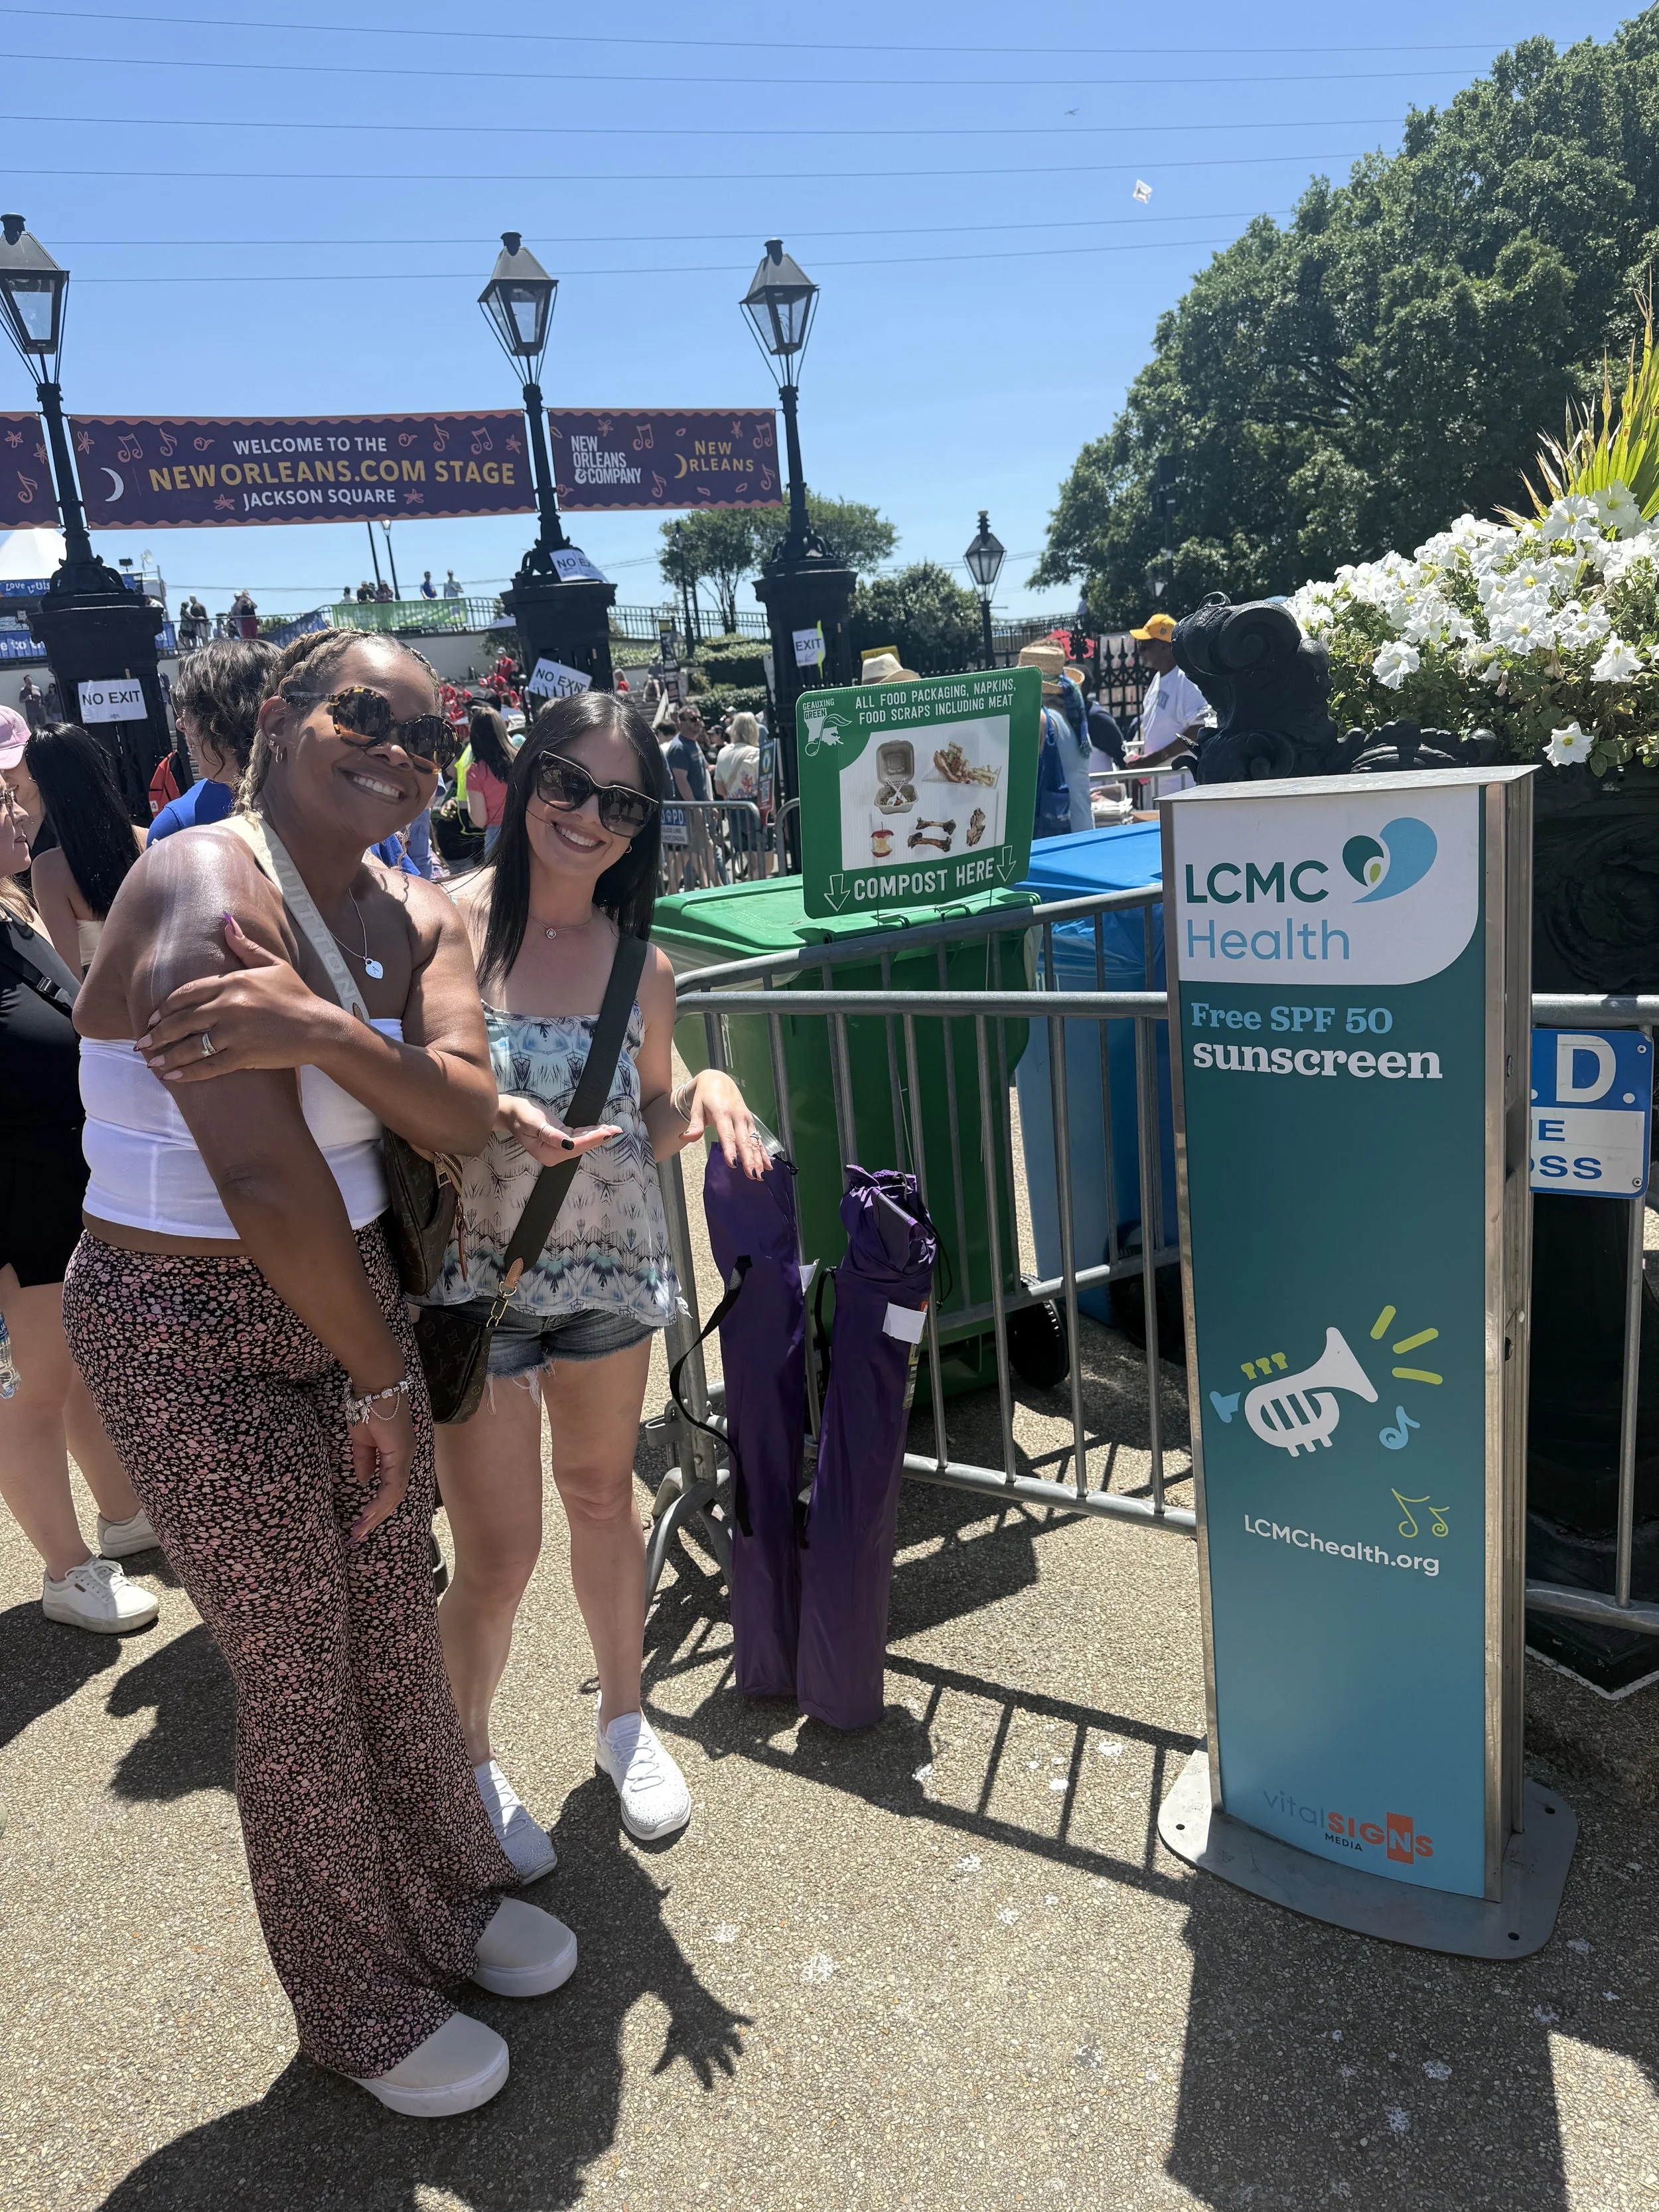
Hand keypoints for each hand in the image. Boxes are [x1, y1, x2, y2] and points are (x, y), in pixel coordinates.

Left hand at [138, 915, 334, 1081]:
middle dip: (157, 1034)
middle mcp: (229, 1006)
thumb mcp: (273, 965)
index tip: (152, 1018)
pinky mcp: (243, 1055)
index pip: (186, 994)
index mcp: (233, 982)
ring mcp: (235, 1032)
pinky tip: (172, 1076)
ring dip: (166, 1056)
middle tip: (142, 1044)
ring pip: (190, 1046)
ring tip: (151, 1063)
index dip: (165, 1008)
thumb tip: (226, 921)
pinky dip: (187, 1073)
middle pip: (181, 1021)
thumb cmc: (297, 996)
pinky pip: (208, 1066)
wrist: (320, 1028)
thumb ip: (245, 946)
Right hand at [347, 1385, 413, 1543]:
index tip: (362, 1521)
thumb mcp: (362, 1440)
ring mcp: (405, 1456)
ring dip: (376, 1514)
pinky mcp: (401, 1454)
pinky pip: (393, 1484)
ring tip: (361, 1529)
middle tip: (359, 1535)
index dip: (378, 1506)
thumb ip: (364, 1461)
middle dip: (376, 1518)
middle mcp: (405, 1458)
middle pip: (394, 1497)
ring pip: (395, 1495)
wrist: (375, 1388)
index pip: (391, 1488)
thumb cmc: (369, 1408)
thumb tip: (364, 1481)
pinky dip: (380, 1501)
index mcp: (397, 1456)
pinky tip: (369, 1513)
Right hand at [496, 1092, 620, 1165]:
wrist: (511, 1112)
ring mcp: (558, 1148)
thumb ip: (550, 1135)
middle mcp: (554, 1154)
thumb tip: (568, 1145)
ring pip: (581, 1142)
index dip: (591, 1139)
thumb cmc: (520, 1115)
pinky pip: (578, 1137)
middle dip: (599, 1138)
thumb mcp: (534, 1124)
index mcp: (547, 1153)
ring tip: (614, 1129)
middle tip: (617, 1130)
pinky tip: (602, 1129)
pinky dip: (590, 1133)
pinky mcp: (560, 1139)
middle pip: (581, 1146)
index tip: (607, 1133)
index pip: (574, 1147)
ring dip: (597, 1136)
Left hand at [683, 1070, 769, 1179]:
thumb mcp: (696, 1108)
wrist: (718, 1080)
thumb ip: (694, 1125)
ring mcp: (746, 1120)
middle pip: (744, 1141)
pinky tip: (767, 1165)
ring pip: (753, 1142)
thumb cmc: (705, 1096)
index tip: (733, 1163)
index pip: (727, 1134)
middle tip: (752, 1175)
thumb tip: (685, 1138)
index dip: (730, 1149)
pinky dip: (763, 1152)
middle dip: (749, 1159)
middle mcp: (737, 1117)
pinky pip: (758, 1139)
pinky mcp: (750, 1123)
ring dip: (758, 1159)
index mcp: (722, 1113)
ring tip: (760, 1175)